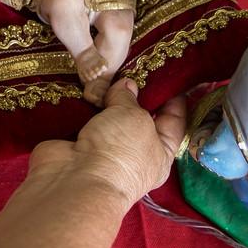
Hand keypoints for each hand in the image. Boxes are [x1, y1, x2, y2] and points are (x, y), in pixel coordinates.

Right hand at [27, 81, 185, 203]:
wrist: (74, 181)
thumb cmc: (119, 153)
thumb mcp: (134, 116)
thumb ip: (129, 98)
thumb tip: (125, 86)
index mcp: (160, 154)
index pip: (173, 122)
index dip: (174, 98)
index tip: (169, 76)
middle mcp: (133, 154)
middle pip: (137, 117)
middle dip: (134, 93)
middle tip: (132, 66)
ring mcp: (104, 151)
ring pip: (108, 117)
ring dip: (105, 98)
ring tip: (106, 73)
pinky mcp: (78, 146)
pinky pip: (83, 120)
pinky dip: (83, 105)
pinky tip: (84, 85)